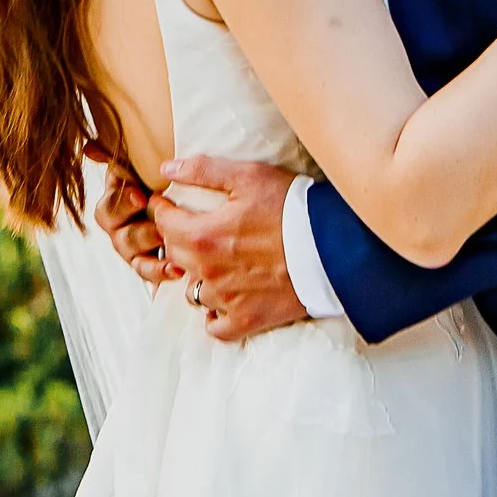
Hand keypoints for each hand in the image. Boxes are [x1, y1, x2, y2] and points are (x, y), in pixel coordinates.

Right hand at [94, 162, 175, 287]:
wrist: (180, 198)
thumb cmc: (156, 178)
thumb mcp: (139, 164)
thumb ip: (115, 155)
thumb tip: (88, 148)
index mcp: (113, 201)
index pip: (109, 206)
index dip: (123, 202)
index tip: (142, 196)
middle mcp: (116, 227)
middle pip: (119, 235)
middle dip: (140, 230)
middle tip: (161, 226)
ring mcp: (129, 249)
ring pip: (133, 255)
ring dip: (153, 249)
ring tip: (173, 244)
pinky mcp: (145, 265)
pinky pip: (147, 273)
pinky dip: (161, 273)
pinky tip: (177, 269)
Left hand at [149, 155, 310, 341]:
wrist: (333, 248)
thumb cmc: (292, 207)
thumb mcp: (249, 176)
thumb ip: (203, 170)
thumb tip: (166, 169)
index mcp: (203, 235)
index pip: (164, 224)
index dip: (163, 210)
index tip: (167, 204)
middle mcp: (208, 272)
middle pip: (174, 256)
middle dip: (176, 239)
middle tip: (190, 228)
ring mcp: (226, 300)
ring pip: (192, 293)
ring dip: (196, 277)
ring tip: (210, 263)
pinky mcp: (247, 320)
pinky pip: (215, 326)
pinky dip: (214, 315)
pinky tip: (223, 299)